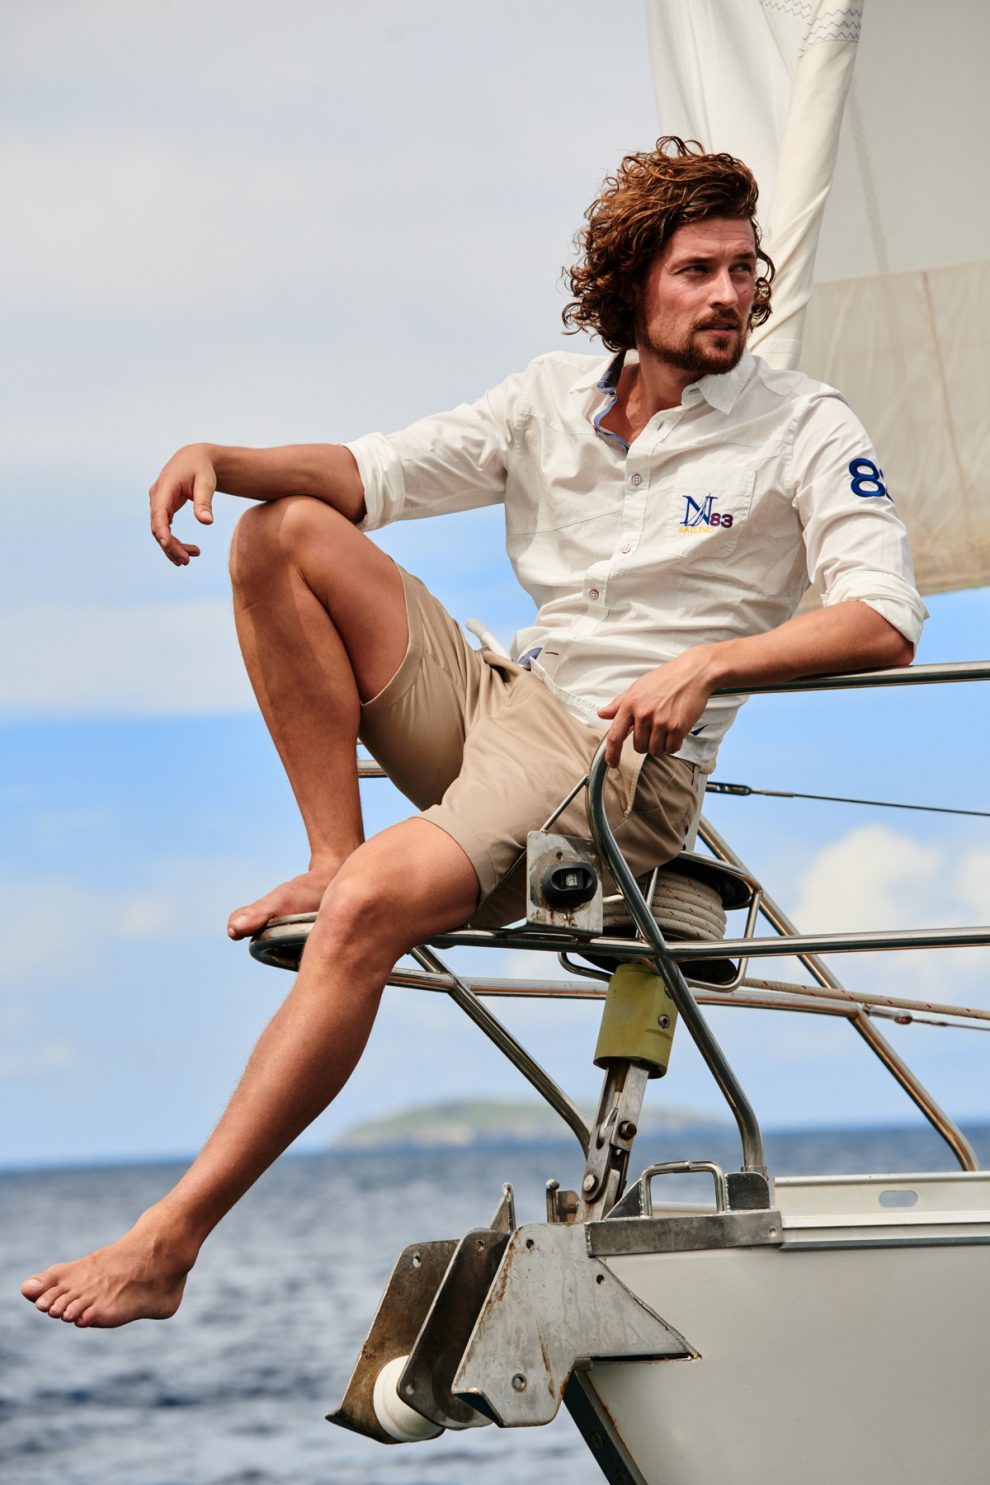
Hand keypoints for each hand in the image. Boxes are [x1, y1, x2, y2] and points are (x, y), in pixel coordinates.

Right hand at [149, 443, 217, 565]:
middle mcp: (157, 495)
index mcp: (165, 486)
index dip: (162, 529)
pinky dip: (173, 541)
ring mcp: (158, 503)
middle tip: (187, 561)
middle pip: (158, 525)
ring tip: (189, 559)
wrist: (196, 458)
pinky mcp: (163, 508)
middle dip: (170, 545)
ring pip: (160, 530)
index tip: (168, 545)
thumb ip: (205, 502)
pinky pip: (165, 528)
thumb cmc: (202, 468)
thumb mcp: (206, 482)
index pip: (159, 511)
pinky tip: (186, 553)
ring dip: (172, 546)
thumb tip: (207, 522)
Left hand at [598, 648, 718, 766]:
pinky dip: (673, 745)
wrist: (693, 673)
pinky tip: (675, 732)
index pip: (614, 736)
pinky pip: (671, 748)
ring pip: (655, 750)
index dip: (612, 754)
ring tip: (666, 728)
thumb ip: (619, 703)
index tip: (613, 763)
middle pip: (638, 747)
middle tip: (654, 729)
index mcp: (630, 704)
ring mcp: (661, 722)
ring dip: (661, 745)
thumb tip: (602, 714)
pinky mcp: (678, 727)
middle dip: (646, 743)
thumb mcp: (637, 687)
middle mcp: (643, 714)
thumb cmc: (666, 678)